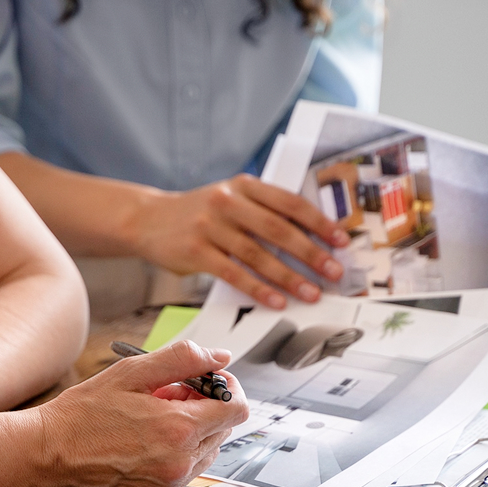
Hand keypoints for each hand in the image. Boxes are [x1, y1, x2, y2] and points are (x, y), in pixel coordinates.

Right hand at [30, 340, 248, 486]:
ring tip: (152, 423)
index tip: (209, 382)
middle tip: (168, 398)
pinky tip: (144, 446)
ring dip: (191, 435)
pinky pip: (185, 476)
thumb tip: (220, 357)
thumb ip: (182, 359)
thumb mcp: (130, 372)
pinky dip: (174, 458)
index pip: (237, 409)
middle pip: (223, 431)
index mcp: (178, 429)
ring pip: (206, 454)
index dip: (226, 389)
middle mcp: (180, 463)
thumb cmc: (81, 415)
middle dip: (204, 410)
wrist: (46, 457)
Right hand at [130, 174, 349, 308]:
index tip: (340, 241)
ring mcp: (210, 226)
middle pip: (278, 229)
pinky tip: (276, 301)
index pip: (289, 202)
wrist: (147, 220)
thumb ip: (261, 212)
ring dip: (289, 277)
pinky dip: (258, 289)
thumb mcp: (229, 200)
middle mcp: (227, 201)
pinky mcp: (195, 251)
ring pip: (258, 254)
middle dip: (310, 253)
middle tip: (333, 272)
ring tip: (311, 293)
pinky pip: (233, 273)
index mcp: (243, 185)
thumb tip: (308, 240)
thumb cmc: (198, 214)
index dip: (318, 222)